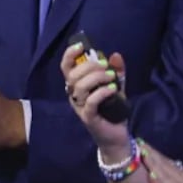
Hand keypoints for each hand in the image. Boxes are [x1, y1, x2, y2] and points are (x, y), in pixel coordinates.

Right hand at [60, 41, 128, 156]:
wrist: (116, 135)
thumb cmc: (112, 110)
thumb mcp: (116, 86)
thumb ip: (116, 71)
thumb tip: (115, 55)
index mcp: (77, 86)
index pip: (66, 68)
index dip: (69, 55)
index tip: (81, 46)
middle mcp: (74, 95)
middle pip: (73, 75)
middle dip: (90, 66)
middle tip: (106, 66)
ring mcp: (79, 107)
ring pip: (80, 87)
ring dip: (96, 78)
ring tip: (111, 77)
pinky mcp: (88, 118)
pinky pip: (90, 102)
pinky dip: (101, 93)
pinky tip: (113, 90)